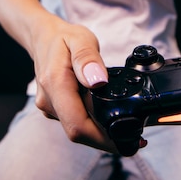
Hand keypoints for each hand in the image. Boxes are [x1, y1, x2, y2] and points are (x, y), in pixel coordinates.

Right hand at [30, 15, 146, 152]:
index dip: (103, 139)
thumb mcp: (81, 39)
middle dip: (107, 140)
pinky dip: (93, 124)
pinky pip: (75, 122)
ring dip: (101, 133)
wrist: (42, 38)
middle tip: (137, 140)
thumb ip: (88, 59)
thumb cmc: (64, 38)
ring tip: (127, 128)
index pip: (77, 125)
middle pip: (79, 133)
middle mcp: (49, 101)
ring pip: (77, 130)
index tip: (127, 141)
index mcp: (55, 85)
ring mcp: (50, 107)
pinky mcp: (55, 109)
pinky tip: (109, 118)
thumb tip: (98, 81)